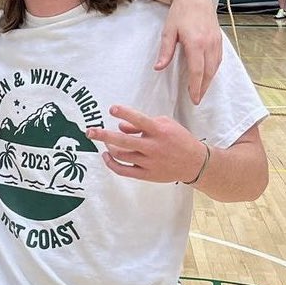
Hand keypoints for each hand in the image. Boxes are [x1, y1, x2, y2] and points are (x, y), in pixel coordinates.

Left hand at [86, 106, 206, 183]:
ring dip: (108, 147)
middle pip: (124, 141)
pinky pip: (124, 170)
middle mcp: (153, 147)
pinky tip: (106, 156)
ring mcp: (149, 162)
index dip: (125, 114)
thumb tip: (120, 126)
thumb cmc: (177, 139)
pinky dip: (111, 163)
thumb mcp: (165, 124)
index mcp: (159, 131)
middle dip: (104, 136)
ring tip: (104, 142)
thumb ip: (141, 125)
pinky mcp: (146, 174)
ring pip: (121, 155)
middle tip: (90, 131)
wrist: (195, 163)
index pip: (140, 120)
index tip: (112, 109)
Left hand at [154, 0, 220, 103]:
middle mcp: (209, 44)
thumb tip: (158, 68)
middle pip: (209, 72)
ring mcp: (216, 41)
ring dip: (209, 80)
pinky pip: (219, 59)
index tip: (194, 99)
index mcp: (196, 43)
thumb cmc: (180, 13)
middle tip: (197, 100)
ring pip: (216, 66)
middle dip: (203, 87)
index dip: (195, 87)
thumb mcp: (168, 32)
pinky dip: (214, 70)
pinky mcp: (219, 39)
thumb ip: (165, 51)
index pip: (197, 71)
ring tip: (201, 90)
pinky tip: (208, 75)